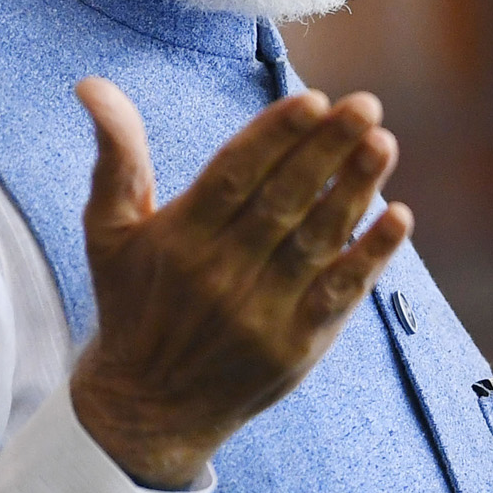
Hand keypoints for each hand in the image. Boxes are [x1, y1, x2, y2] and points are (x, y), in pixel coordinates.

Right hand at [68, 77, 412, 487]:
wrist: (147, 408)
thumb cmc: (134, 302)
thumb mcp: (109, 231)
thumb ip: (116, 156)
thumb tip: (92, 85)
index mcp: (179, 237)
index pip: (234, 175)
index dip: (275, 136)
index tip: (315, 99)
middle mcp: (221, 271)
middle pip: (283, 200)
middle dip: (327, 149)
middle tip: (366, 105)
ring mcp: (261, 310)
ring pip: (316, 240)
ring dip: (355, 190)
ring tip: (383, 143)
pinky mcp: (296, 344)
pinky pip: (340, 293)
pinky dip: (372, 255)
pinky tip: (399, 216)